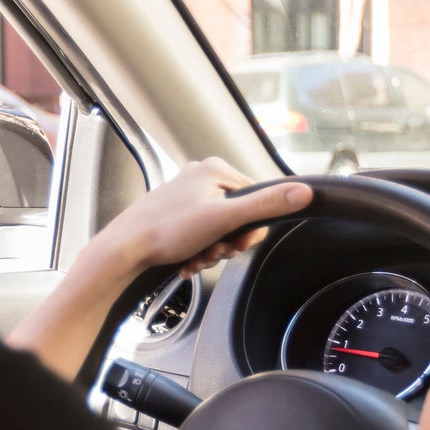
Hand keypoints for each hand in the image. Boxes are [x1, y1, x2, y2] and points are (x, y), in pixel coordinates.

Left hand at [93, 160, 312, 279]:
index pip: (257, 199)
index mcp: (215, 169)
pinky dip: (198, 251)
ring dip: (212, 250)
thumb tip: (304, 192)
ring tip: (195, 257)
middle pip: (238, 216)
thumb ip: (265, 206)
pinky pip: (202, 233)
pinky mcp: (176, 212)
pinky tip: (187, 260)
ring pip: (220, 229)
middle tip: (212, 252)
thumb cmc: (167, 230)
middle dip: (228, 243)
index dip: (251, 229)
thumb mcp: (224, 219)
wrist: (125, 249)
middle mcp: (201, 176)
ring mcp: (187, 194)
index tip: (235, 243)